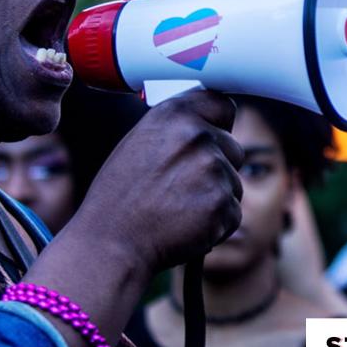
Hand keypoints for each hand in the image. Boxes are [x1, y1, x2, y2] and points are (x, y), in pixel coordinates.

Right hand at [77, 89, 244, 270]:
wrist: (112, 241)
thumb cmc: (120, 196)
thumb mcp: (140, 142)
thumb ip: (178, 130)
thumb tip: (209, 126)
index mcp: (174, 115)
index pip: (222, 105)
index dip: (220, 125)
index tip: (213, 137)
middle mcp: (198, 136)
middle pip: (234, 148)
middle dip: (218, 167)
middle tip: (183, 187)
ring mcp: (213, 169)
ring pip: (234, 183)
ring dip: (215, 197)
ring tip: (178, 208)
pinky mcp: (222, 203)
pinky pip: (232, 212)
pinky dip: (216, 224)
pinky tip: (186, 225)